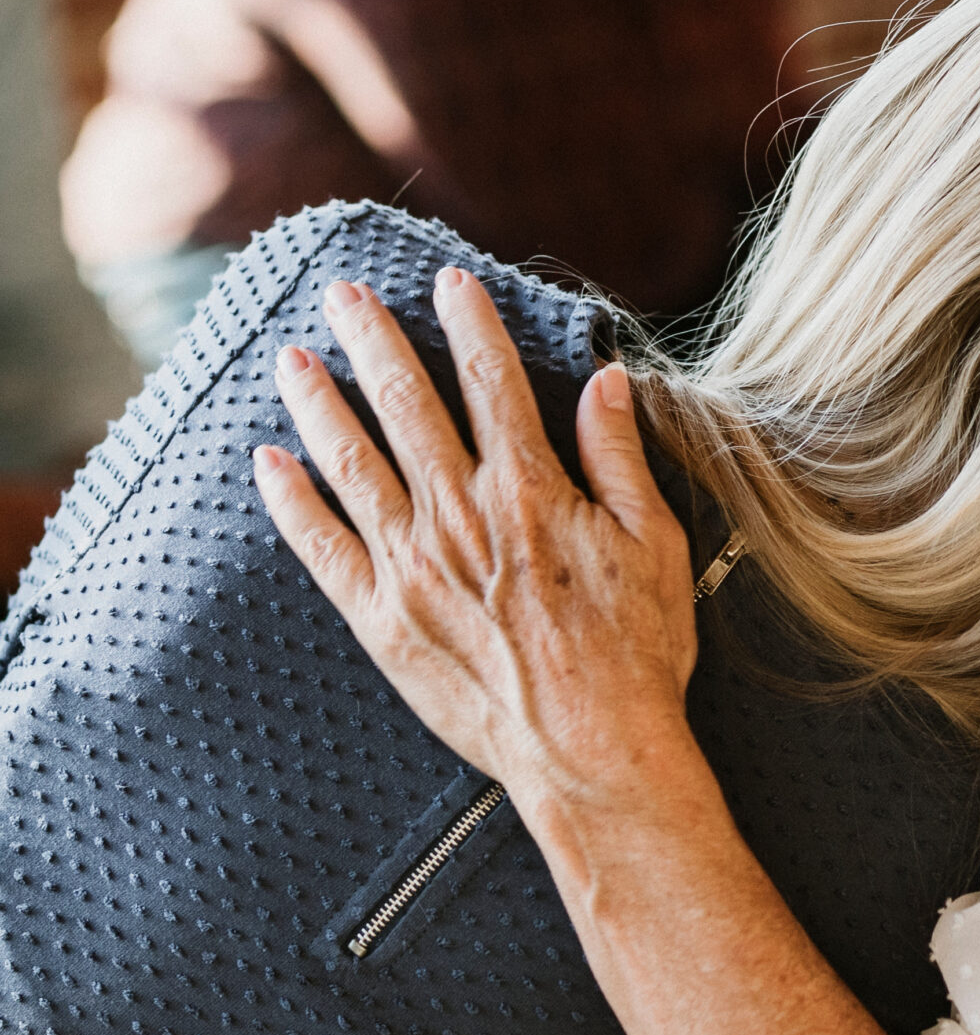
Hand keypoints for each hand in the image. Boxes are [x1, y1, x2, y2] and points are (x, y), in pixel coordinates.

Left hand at [253, 269, 698, 817]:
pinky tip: (269, 462)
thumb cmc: (638, 652)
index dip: (469, 324)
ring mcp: (413, 567)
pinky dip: (291, 501)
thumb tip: (607, 382)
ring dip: (317, 402)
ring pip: (352, 463)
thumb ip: (620, 458)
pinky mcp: (382, 619)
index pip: (492, 381)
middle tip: (342, 293)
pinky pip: (323, 547)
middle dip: (372, 340)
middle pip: (406, 405)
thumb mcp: (655, 543)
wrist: (593, 752)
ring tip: (290, 356)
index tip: (449, 281)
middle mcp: (461, 516)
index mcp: (531, 491)